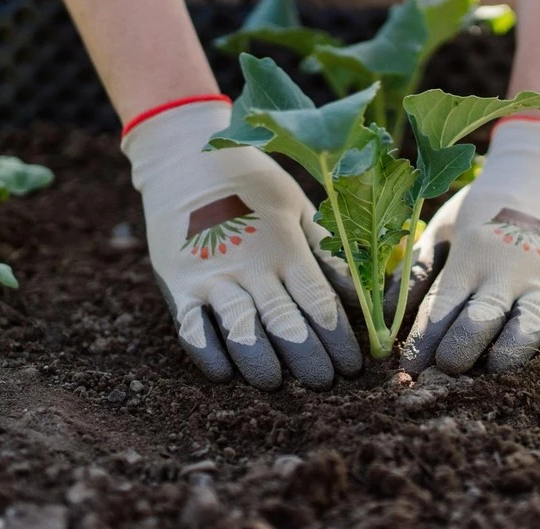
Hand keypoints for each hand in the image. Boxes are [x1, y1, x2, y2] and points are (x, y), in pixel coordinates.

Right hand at [121, 98, 361, 389]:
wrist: (185, 154)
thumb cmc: (252, 182)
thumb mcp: (298, 207)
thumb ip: (327, 252)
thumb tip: (363, 292)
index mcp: (286, 247)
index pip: (319, 302)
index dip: (338, 339)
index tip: (354, 365)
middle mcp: (251, 265)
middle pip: (285, 323)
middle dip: (308, 359)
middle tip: (325, 383)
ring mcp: (211, 275)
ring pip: (240, 330)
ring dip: (260, 362)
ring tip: (275, 385)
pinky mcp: (176, 281)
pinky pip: (191, 326)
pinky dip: (207, 352)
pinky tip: (224, 373)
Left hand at [391, 118, 539, 374]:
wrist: (539, 179)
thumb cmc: (479, 212)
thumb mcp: (441, 231)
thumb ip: (415, 272)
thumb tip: (385, 315)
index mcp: (469, 258)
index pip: (441, 310)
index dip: (423, 344)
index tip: (409, 369)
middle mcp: (505, 273)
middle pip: (481, 322)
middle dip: (460, 354)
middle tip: (447, 368)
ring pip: (527, 329)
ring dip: (508, 356)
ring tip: (492, 368)